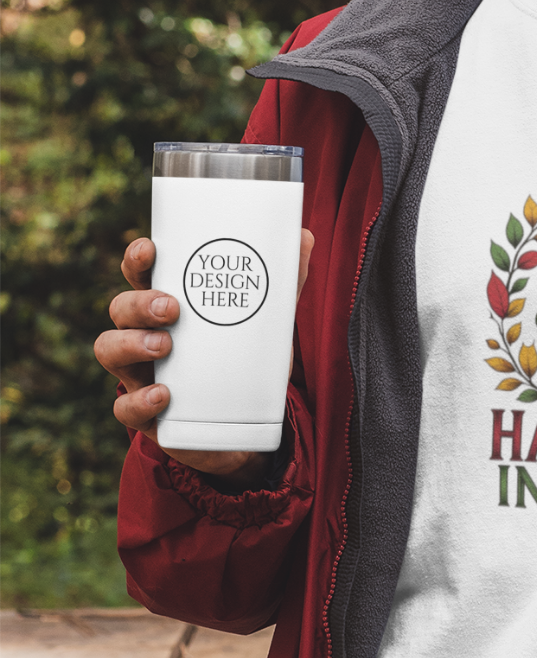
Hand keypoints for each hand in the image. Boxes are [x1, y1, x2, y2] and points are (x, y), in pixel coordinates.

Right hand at [95, 229, 314, 487]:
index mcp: (170, 303)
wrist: (247, 421)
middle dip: (140, 302)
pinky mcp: (148, 414)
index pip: (143, 274)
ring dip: (131, 344)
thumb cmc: (245, 355)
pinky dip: (139, 400)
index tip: (151, 248)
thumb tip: (306, 236)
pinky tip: (163, 394)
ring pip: (110, 350)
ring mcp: (141, 373)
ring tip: (164, 345)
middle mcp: (146, 333)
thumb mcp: (267, 317)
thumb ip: (286, 280)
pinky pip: (125, 408)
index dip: (138, 259)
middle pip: (121, 308)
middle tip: (172, 307)